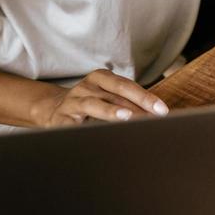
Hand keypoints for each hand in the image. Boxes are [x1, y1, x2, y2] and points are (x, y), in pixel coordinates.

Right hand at [34, 68, 168, 126]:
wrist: (52, 111)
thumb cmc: (90, 106)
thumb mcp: (107, 99)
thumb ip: (127, 103)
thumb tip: (155, 116)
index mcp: (100, 78)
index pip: (126, 85)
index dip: (145, 97)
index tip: (162, 110)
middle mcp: (87, 87)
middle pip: (114, 91)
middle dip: (136, 103)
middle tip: (154, 115)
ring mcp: (73, 101)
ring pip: (93, 104)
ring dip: (110, 110)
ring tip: (126, 117)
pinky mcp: (61, 119)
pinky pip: (74, 124)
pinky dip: (85, 129)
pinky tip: (96, 135)